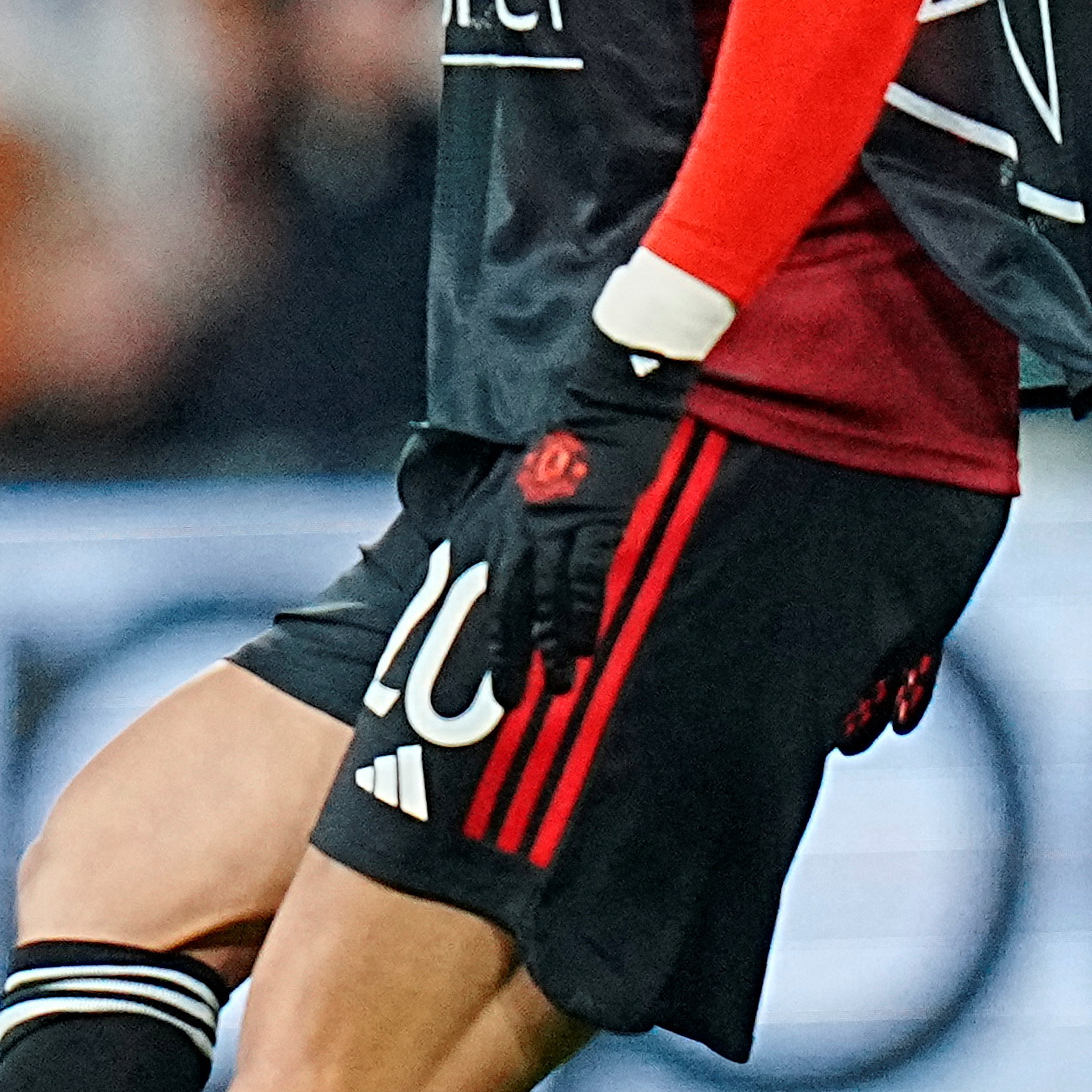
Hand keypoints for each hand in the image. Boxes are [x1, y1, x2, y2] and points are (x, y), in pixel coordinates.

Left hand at [506, 329, 701, 679]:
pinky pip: (582, 580)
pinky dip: (580, 617)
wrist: (611, 389)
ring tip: (556, 689)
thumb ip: (529, 511)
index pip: (486, 584)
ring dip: (547, 649)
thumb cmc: (582, 426)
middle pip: (505, 603)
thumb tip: (532, 545)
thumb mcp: (537, 471)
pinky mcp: (592, 518)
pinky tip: (583, 649)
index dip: (486, 631)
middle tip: (506, 702)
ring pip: (542, 601)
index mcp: (504, 511)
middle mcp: (519, 522)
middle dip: (505, 657)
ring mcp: (554, 522)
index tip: (481, 672)